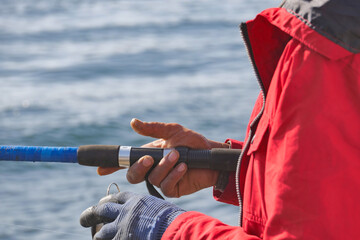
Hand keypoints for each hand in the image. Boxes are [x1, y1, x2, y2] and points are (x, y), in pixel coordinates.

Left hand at [80, 191, 184, 239]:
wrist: (174, 229)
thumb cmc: (174, 220)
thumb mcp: (162, 208)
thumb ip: (151, 207)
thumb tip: (151, 210)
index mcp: (136, 201)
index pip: (118, 197)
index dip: (109, 199)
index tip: (104, 201)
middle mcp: (125, 212)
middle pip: (101, 209)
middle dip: (91, 214)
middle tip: (84, 219)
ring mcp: (121, 228)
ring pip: (101, 232)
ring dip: (98, 235)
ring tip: (96, 237)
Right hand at [98, 119, 228, 197]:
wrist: (212, 155)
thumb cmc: (193, 142)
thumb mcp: (172, 130)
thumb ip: (152, 128)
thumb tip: (133, 122)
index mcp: (150, 154)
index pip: (128, 162)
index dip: (113, 166)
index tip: (100, 169)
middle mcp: (153, 168)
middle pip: (133, 175)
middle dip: (138, 167)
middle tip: (149, 158)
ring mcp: (162, 179)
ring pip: (151, 178)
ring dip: (163, 166)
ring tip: (177, 156)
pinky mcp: (173, 189)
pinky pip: (166, 185)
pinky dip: (173, 175)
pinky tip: (183, 167)